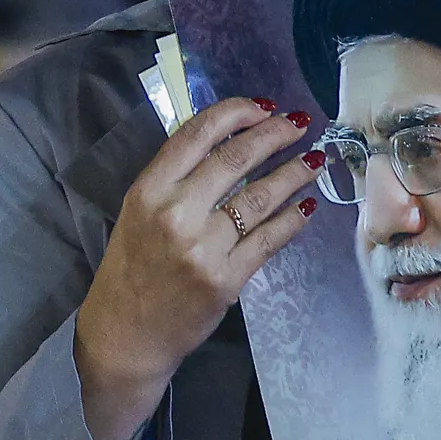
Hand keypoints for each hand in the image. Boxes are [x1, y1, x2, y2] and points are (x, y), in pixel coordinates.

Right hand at [74, 97, 321, 439]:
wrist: (125, 333)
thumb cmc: (133, 266)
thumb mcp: (141, 212)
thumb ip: (179, 178)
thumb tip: (234, 139)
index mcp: (147, 190)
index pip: (197, 135)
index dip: (236, 113)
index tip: (264, 106)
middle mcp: (174, 214)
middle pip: (236, 159)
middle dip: (275, 136)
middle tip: (301, 125)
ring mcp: (202, 248)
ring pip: (260, 198)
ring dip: (294, 174)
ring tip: (315, 161)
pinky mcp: (226, 278)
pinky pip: (270, 239)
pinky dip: (293, 218)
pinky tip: (307, 205)